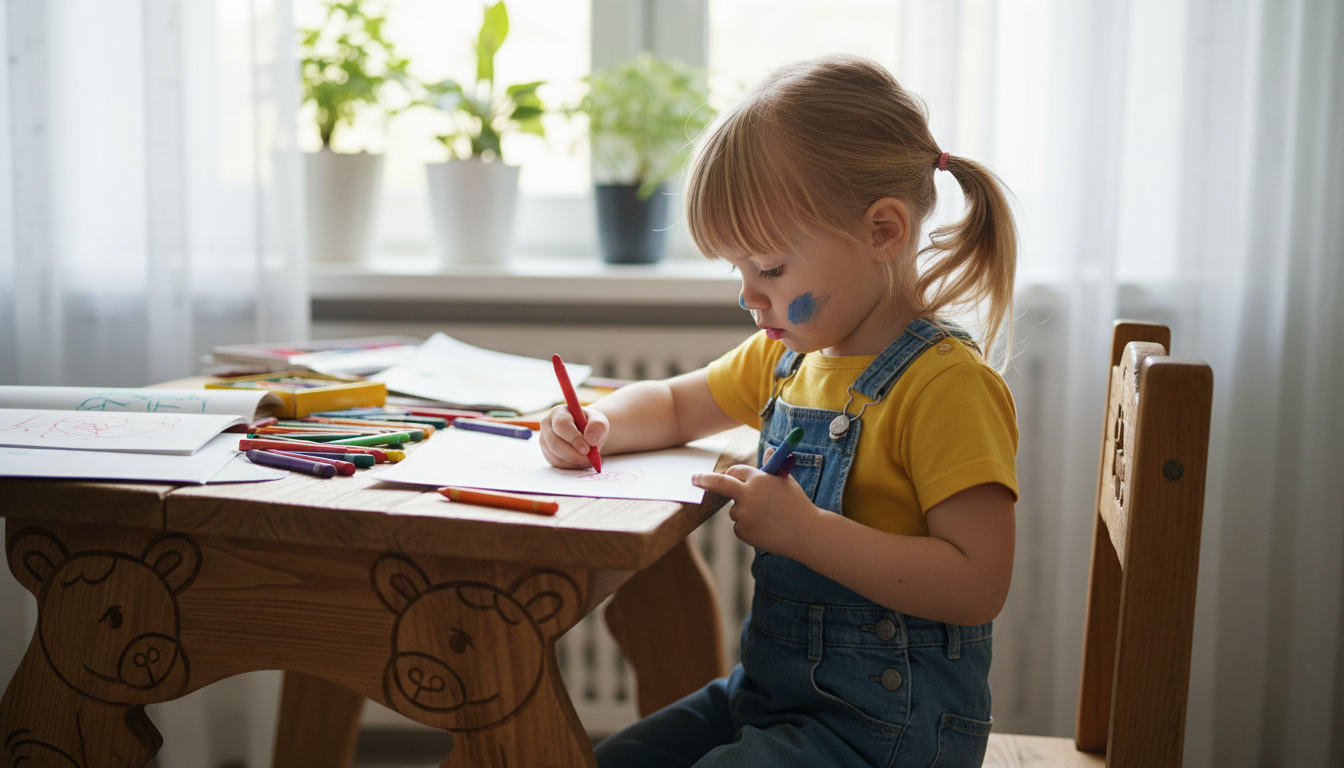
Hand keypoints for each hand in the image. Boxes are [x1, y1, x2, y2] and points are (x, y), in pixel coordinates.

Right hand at [540, 404, 607, 468]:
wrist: (586, 433)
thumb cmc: (591, 425)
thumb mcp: (599, 421)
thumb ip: (598, 426)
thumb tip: (591, 440)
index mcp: (559, 413)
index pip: (561, 425)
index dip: (573, 439)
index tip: (587, 450)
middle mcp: (547, 425)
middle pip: (554, 443)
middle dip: (573, 455)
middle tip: (590, 460)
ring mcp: (544, 440)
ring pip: (556, 456)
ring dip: (575, 462)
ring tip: (592, 460)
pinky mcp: (547, 453)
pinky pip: (558, 464)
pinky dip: (573, 466)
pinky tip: (583, 461)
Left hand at [692, 464, 820, 555]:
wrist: (807, 533)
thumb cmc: (798, 505)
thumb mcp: (787, 481)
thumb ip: (773, 466)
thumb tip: (770, 449)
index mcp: (759, 479)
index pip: (734, 471)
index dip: (728, 474)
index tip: (712, 474)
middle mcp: (748, 494)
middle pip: (719, 484)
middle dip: (703, 480)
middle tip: (693, 479)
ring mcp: (744, 514)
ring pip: (734, 510)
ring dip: (744, 512)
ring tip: (768, 518)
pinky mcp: (743, 531)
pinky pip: (739, 526)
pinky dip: (748, 527)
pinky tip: (766, 529)